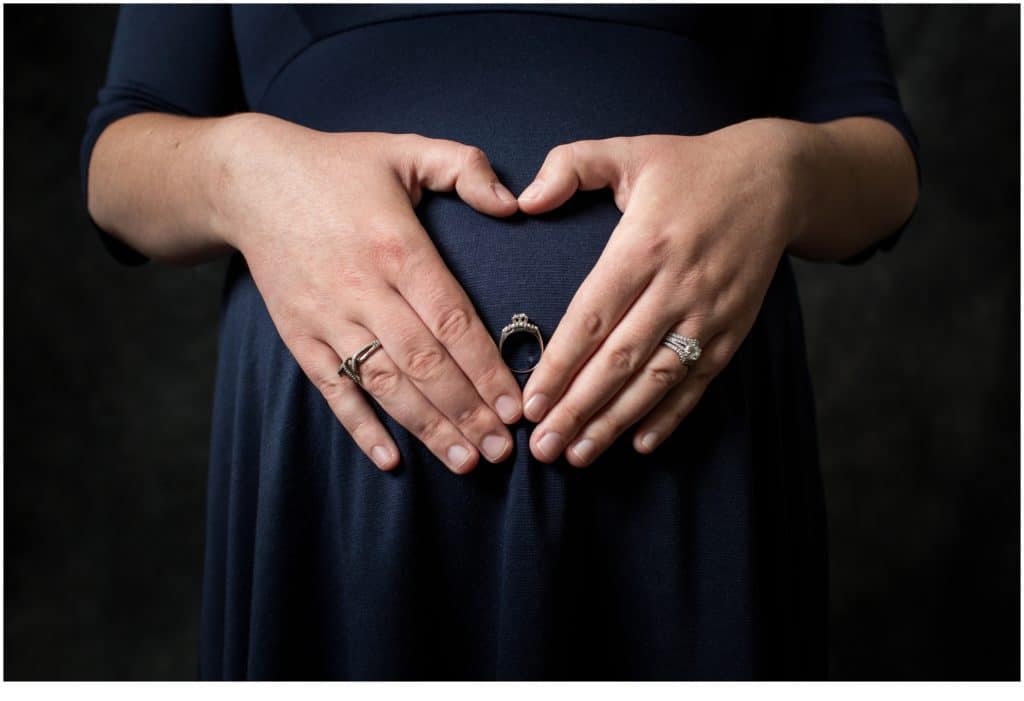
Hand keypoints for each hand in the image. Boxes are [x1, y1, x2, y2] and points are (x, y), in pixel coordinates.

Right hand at [212, 114, 522, 473]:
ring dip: (426, 427)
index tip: (516, 405)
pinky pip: (331, 389)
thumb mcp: (405, 148)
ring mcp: (326, 316)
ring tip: (464, 461)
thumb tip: (514, 204)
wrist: (248, 179)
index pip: (452, 320)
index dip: (486, 368)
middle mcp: (363, 288)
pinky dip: (359, 426)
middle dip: (466, 411)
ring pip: (383, 384)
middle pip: (423, 362)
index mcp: (398, 247)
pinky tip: (390, 459)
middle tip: (501, 451)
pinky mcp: (298, 334)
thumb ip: (465, 167)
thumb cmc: (338, 166)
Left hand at [516, 119, 809, 465]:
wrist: (777, 177)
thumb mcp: (628, 150)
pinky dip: (673, 416)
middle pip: (620, 360)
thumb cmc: (691, 167)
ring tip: (579, 455)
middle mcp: (677, 286)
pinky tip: (642, 444)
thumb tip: (523, 201)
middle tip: (543, 448)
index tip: (530, 403)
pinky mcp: (733, 328)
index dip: (560, 366)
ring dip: (617, 422)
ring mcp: (709, 312)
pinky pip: (699, 381)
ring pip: (657, 380)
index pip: (592, 319)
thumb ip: (569, 166)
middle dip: (578, 409)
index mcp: (644, 245)